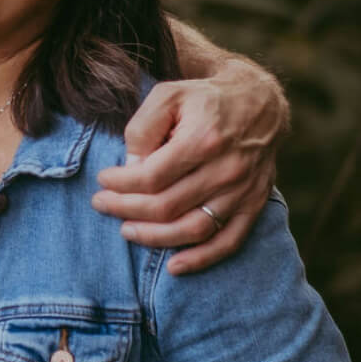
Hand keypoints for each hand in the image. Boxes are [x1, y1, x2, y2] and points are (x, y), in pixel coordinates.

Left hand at [91, 61, 287, 273]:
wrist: (258, 103)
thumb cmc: (204, 99)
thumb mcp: (167, 95)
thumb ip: (144, 128)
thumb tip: (131, 167)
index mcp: (202, 140)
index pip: (152, 176)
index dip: (121, 184)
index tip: (103, 180)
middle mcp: (226, 170)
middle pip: (168, 206)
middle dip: (127, 210)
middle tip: (102, 204)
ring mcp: (242, 192)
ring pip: (194, 229)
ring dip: (156, 238)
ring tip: (126, 231)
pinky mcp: (254, 205)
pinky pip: (229, 242)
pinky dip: (201, 259)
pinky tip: (175, 266)